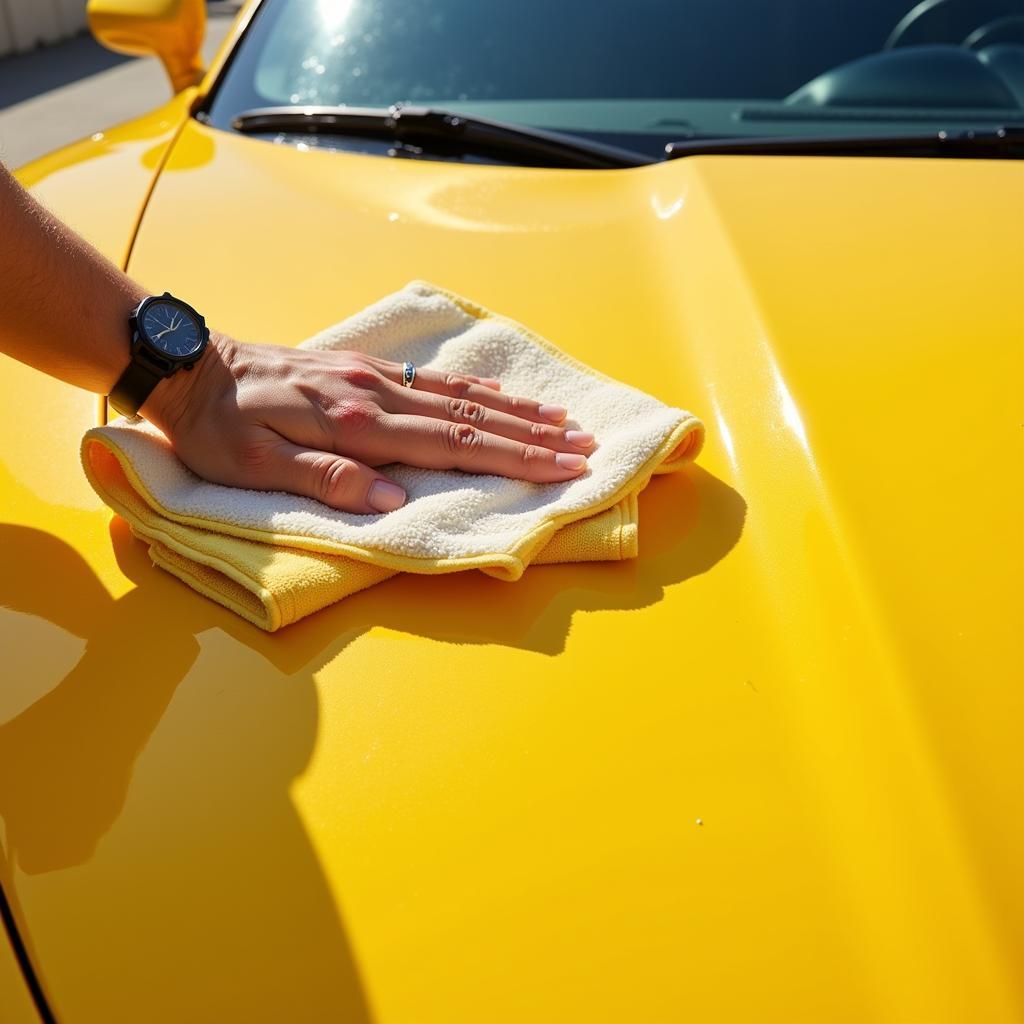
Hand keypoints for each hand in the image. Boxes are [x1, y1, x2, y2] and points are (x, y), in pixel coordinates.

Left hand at [142, 334, 595, 513]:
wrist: (189, 367)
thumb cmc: (218, 428)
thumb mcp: (255, 466)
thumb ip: (326, 479)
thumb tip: (391, 498)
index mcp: (357, 424)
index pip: (454, 443)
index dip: (514, 456)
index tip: (563, 465)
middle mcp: (376, 396)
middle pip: (472, 417)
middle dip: (532, 435)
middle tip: (584, 445)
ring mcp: (372, 378)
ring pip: (459, 395)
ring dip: (514, 411)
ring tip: (559, 420)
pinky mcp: (362, 371)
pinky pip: (431, 379)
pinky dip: (473, 388)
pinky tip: (497, 393)